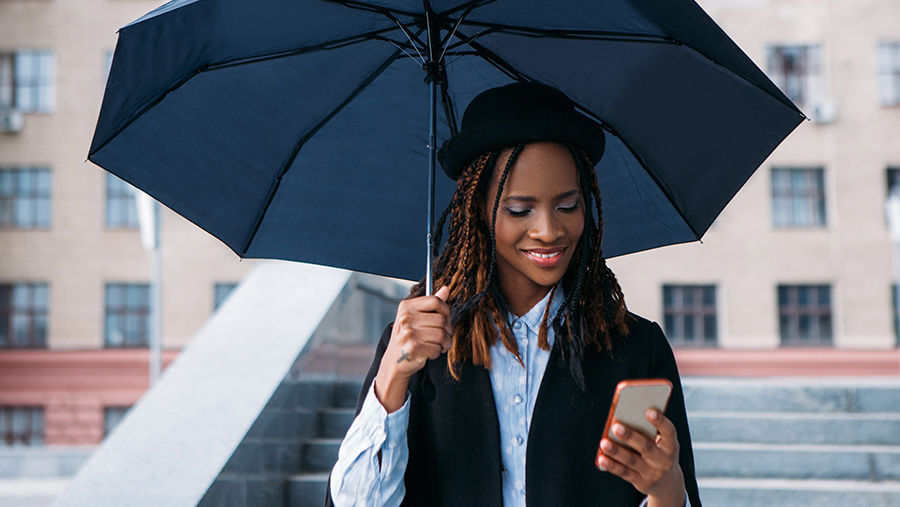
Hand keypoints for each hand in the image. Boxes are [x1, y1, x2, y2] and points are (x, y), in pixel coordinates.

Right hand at [374, 286, 452, 412]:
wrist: (395, 361)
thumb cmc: (408, 338)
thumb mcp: (416, 317)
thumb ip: (431, 304)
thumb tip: (445, 289)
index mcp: (406, 307)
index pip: (435, 301)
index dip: (446, 310)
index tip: (445, 318)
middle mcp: (406, 318)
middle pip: (441, 319)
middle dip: (447, 330)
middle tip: (443, 337)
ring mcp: (408, 333)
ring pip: (441, 334)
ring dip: (444, 343)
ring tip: (438, 345)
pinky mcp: (413, 348)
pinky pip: (437, 348)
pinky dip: (437, 352)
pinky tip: (429, 352)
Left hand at [596, 410, 686, 506]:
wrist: (668, 483)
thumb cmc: (660, 454)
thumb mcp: (662, 444)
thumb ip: (648, 432)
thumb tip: (624, 418)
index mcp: (671, 447)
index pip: (669, 432)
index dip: (660, 421)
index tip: (648, 411)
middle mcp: (664, 461)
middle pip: (646, 447)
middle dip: (630, 436)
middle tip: (615, 426)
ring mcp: (653, 473)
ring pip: (632, 460)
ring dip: (616, 451)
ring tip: (604, 443)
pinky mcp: (641, 482)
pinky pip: (624, 473)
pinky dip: (612, 465)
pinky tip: (601, 458)